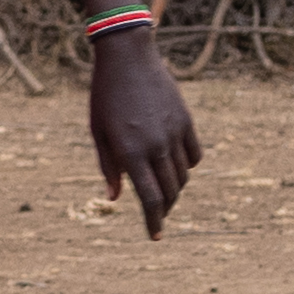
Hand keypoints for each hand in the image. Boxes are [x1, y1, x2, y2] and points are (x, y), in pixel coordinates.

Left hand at [87, 29, 199, 237]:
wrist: (127, 57)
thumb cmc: (105, 96)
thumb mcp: (99, 133)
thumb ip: (109, 167)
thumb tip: (116, 198)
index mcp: (131, 152)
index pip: (150, 199)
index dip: (154, 222)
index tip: (156, 236)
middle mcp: (156, 146)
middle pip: (170, 192)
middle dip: (165, 208)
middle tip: (157, 214)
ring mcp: (174, 133)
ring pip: (183, 175)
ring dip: (175, 188)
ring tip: (165, 191)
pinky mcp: (186, 120)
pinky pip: (195, 155)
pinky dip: (188, 166)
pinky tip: (176, 167)